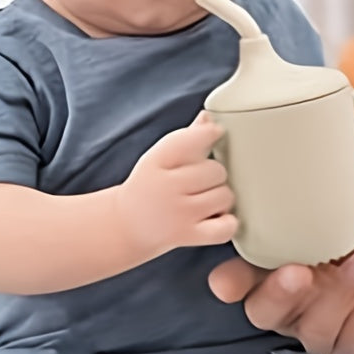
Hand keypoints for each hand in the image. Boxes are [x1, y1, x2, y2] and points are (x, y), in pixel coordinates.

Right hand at [118, 114, 236, 257]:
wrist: (126, 225)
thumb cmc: (150, 185)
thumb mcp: (159, 157)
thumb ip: (186, 137)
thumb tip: (210, 118)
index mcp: (157, 160)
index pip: (194, 138)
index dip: (211, 134)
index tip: (215, 134)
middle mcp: (166, 186)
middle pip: (217, 170)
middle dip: (214, 175)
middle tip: (200, 182)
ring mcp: (177, 213)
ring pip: (225, 196)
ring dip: (221, 198)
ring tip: (205, 200)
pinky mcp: (187, 235)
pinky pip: (226, 227)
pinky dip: (227, 223)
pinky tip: (216, 218)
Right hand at [208, 186, 353, 353]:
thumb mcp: (332, 203)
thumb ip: (292, 210)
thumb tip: (257, 192)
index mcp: (274, 264)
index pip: (237, 281)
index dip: (230, 282)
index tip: (229, 279)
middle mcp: (293, 300)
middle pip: (264, 313)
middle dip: (278, 295)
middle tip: (298, 273)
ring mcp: (323, 325)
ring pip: (310, 330)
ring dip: (338, 296)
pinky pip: (349, 339)